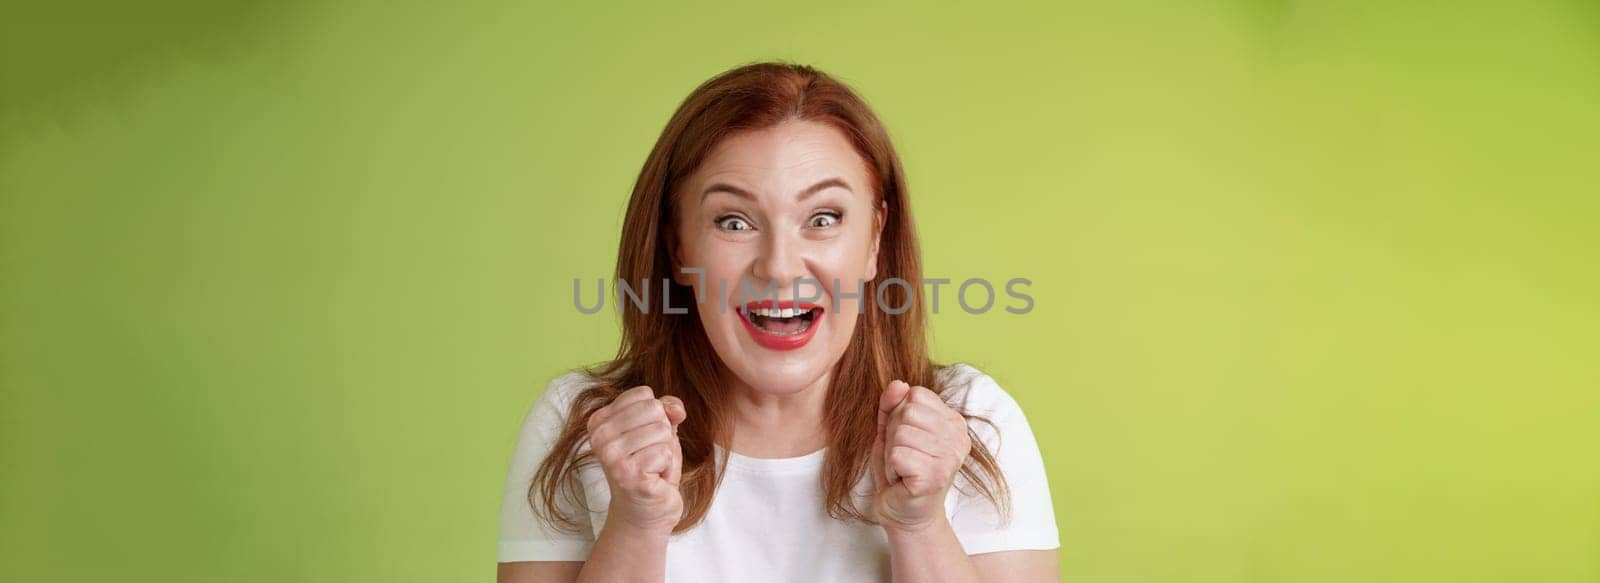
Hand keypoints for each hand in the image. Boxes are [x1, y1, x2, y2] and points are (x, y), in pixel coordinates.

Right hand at [586, 386, 687, 534]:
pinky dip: (667, 467)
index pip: (644, 395)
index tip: (644, 440)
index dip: (656, 416)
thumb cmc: (651, 467)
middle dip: (663, 434)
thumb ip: (667, 409)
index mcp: (599, 420)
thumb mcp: (659, 429)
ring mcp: (611, 456)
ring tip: (652, 468)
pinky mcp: (628, 474)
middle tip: (650, 456)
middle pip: (654, 410)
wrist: (645, 511)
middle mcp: (599, 436)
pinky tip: (654, 479)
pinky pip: (665, 452)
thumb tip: (676, 409)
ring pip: (662, 431)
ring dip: (665, 452)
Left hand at [870, 380, 972, 531]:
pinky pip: (897, 455)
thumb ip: (892, 405)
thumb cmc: (901, 469)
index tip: (907, 440)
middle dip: (894, 435)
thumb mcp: (891, 430)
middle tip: (904, 457)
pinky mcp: (935, 476)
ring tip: (903, 469)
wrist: (904, 511)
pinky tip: (902, 479)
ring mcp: (949, 457)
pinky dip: (891, 468)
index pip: (916, 395)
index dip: (900, 415)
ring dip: (892, 454)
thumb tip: (898, 383)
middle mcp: (958, 437)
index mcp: (953, 421)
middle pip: (908, 413)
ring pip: (900, 433)